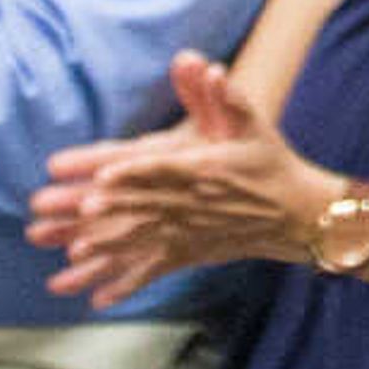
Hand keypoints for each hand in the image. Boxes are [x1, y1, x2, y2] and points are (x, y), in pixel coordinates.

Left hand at [25, 55, 324, 307]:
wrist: (297, 214)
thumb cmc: (270, 163)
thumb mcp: (252, 124)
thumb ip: (229, 97)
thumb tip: (211, 69)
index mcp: (204, 168)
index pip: (161, 169)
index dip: (131, 173)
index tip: (102, 176)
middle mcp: (193, 203)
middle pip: (141, 204)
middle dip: (104, 207)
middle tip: (71, 210)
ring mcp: (189, 231)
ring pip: (141, 239)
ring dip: (107, 247)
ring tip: (74, 253)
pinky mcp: (189, 252)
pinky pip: (153, 269)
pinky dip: (127, 284)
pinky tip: (98, 299)